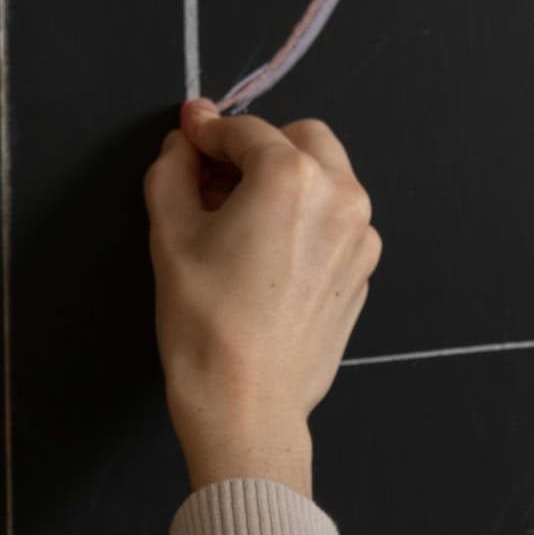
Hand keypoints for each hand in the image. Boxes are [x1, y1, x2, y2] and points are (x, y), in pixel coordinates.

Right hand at [144, 101, 381, 497]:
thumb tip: (183, 144)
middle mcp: (341, 196)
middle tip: (215, 179)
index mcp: (293, 177)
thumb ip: (173, 171)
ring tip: (238, 220)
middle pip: (301, 140)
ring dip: (285, 182)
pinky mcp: (363, 271)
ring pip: (326, 179)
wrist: (247, 404)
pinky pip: (335, 222)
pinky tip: (266, 255)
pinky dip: (304, 220)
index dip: (209, 130)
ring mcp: (361, 236)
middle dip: (259, 148)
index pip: (245, 131)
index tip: (187, 134)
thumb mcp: (170, 235)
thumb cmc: (205, 322)